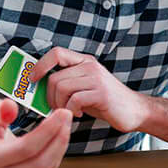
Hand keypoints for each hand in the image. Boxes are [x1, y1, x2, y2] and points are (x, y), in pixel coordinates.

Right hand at [0, 95, 72, 167]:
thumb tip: (10, 108)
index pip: (25, 149)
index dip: (47, 131)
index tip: (61, 112)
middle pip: (39, 164)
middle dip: (58, 139)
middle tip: (67, 114)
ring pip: (45, 167)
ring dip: (60, 144)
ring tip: (65, 119)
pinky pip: (46, 166)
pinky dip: (57, 148)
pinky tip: (60, 130)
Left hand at [30, 47, 148, 132]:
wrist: (135, 110)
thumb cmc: (106, 101)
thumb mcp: (86, 86)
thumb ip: (67, 82)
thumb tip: (38, 88)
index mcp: (85, 61)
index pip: (56, 53)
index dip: (40, 66)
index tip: (32, 80)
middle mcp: (90, 66)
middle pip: (54, 78)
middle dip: (49, 97)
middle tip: (56, 108)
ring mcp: (97, 79)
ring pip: (61, 88)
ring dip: (59, 105)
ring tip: (69, 111)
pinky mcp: (101, 94)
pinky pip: (74, 101)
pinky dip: (71, 111)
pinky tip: (79, 114)